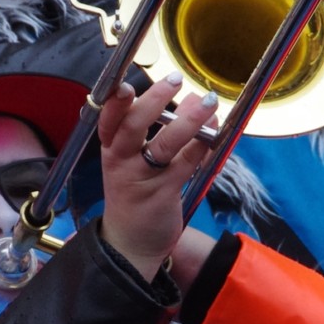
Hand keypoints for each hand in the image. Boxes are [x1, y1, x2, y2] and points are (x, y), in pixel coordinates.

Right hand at [97, 72, 217, 280]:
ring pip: (164, 144)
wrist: (130, 244)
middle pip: (133, 126)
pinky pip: (185, 164)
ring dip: (188, 121)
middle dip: (155, 100)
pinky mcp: (163, 193)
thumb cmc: (134, 194)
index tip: (124, 83)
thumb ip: (164, 128)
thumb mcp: (137, 160)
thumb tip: (193, 98)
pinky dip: (202, 146)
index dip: (115, 102)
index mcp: (111, 149)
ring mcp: (142, 178)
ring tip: (208, 103)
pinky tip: (215, 133)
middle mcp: (122, 162)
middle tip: (175, 80)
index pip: (108, 119)